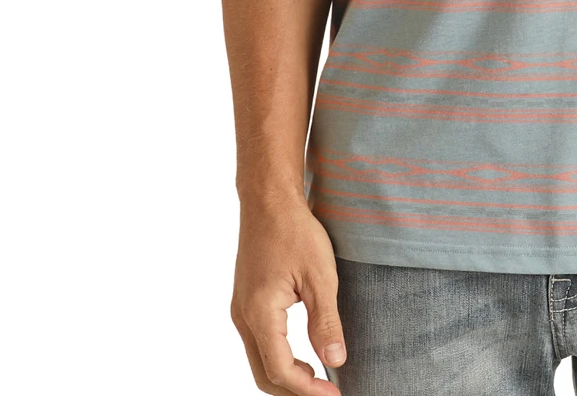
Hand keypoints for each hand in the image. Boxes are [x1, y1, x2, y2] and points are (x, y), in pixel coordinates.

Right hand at [229, 191, 347, 393]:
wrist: (268, 200)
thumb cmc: (295, 231)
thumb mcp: (320, 275)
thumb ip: (326, 321)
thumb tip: (335, 360)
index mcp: (260, 313)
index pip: (280, 370)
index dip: (307, 389)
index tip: (334, 394)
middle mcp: (243, 317)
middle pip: (264, 374)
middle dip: (294, 390)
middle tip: (327, 393)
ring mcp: (240, 310)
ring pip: (259, 361)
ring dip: (286, 377)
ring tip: (318, 379)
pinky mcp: (245, 303)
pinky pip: (258, 344)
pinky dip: (278, 359)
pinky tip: (302, 356)